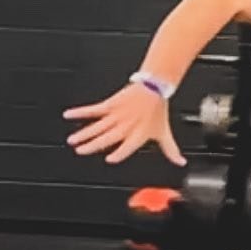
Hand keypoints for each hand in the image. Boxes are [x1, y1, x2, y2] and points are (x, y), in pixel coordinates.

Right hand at [64, 82, 185, 167]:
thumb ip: (170, 150)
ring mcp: (116, 115)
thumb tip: (181, 162)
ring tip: (73, 141)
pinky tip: (69, 115)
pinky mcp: (110, 104)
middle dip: (92, 145)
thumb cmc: (157, 111)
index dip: (119, 154)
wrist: (154, 87)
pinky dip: (80, 112)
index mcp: (137, 135)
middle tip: (81, 151)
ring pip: (97, 126)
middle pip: (106, 138)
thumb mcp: (164, 133)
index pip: (126, 148)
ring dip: (84, 134)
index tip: (109, 159)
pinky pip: (93, 110)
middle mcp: (125, 126)